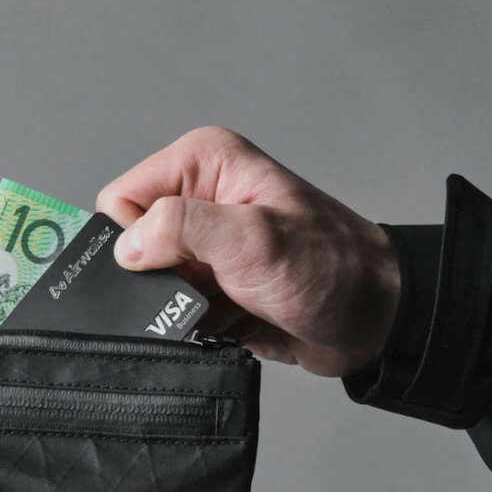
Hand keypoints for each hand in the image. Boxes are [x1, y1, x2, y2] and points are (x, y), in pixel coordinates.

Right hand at [98, 126, 399, 376]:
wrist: (370, 319)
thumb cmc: (329, 268)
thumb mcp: (252, 239)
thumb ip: (180, 230)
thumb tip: (125, 247)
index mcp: (202, 166)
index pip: (122, 198)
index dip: (131, 238)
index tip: (167, 266)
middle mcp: (198, 201)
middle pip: (131, 243)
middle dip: (152, 278)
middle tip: (197, 292)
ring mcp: (204, 248)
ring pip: (147, 284)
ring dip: (173, 306)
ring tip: (219, 308)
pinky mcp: (210, 287)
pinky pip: (170, 311)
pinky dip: (188, 325)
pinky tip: (223, 324)